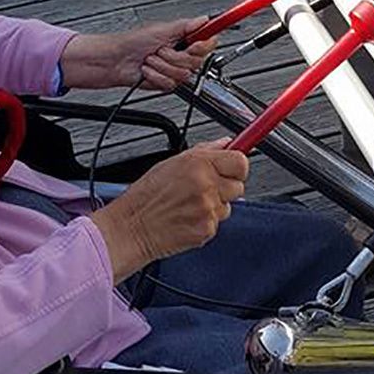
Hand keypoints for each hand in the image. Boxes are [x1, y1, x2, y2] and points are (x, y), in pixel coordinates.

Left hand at [59, 17, 216, 90]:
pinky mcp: (166, 83)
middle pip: (197, 62)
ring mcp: (174, 70)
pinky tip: (148, 70)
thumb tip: (205, 19)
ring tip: (151, 60)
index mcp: (184, 39)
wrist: (116, 60)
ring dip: (162, 66)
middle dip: (175, 57)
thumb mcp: (161, 29)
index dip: (203, 45)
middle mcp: (181, 54)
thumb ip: (187, 26)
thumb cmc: (132, 42)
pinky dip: (155, 76)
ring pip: (183, 75)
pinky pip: (170, 84)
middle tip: (161, 50)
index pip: (208, 42)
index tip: (193, 44)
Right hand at [90, 140, 247, 282]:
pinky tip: (188, 217)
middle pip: (239, 185)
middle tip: (205, 188)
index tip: (232, 168)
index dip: (237, 166)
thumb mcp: (172, 162)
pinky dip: (206, 221)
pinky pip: (217, 222)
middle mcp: (206, 185)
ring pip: (228, 206)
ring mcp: (208, 209)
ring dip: (215, 205)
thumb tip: (226, 143)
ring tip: (190, 204)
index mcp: (199, 164)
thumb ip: (205, 151)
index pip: (241, 161)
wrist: (133, 227)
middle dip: (226, 187)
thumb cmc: (147, 196)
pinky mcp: (207, 229)